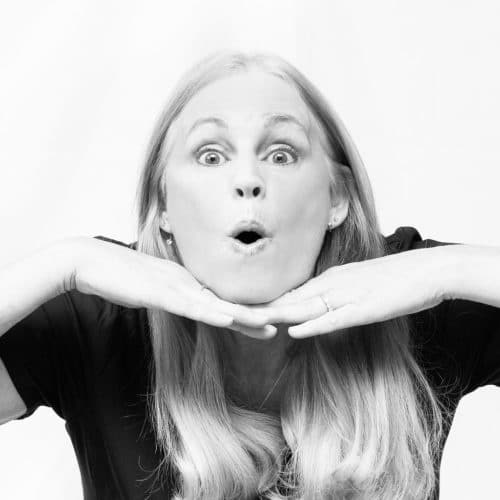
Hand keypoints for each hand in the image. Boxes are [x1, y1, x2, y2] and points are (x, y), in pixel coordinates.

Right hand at [68, 237, 274, 338]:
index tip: (267, 322)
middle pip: (225, 302)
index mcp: (186, 282)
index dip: (244, 312)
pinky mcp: (159, 293)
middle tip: (281, 325)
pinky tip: (229, 319)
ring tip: (268, 324)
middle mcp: (187, 282)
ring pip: (215, 304)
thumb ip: (169, 294)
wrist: (89, 262)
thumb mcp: (151, 288)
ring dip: (242, 316)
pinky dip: (210, 313)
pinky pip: (189, 305)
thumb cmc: (119, 276)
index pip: (220, 301)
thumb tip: (183, 301)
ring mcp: (175, 287)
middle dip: (253, 316)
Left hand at [243, 246, 452, 337]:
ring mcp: (346, 296)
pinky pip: (335, 318)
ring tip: (246, 320)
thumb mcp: (356, 286)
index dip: (260, 302)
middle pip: (287, 299)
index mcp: (328, 280)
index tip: (235, 308)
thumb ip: (333, 295)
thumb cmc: (393, 278)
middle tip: (224, 312)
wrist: (427, 271)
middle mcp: (331, 285)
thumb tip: (311, 309)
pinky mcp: (364, 308)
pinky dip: (313, 324)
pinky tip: (294, 329)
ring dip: (274, 315)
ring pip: (303, 307)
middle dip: (256, 308)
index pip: (288, 293)